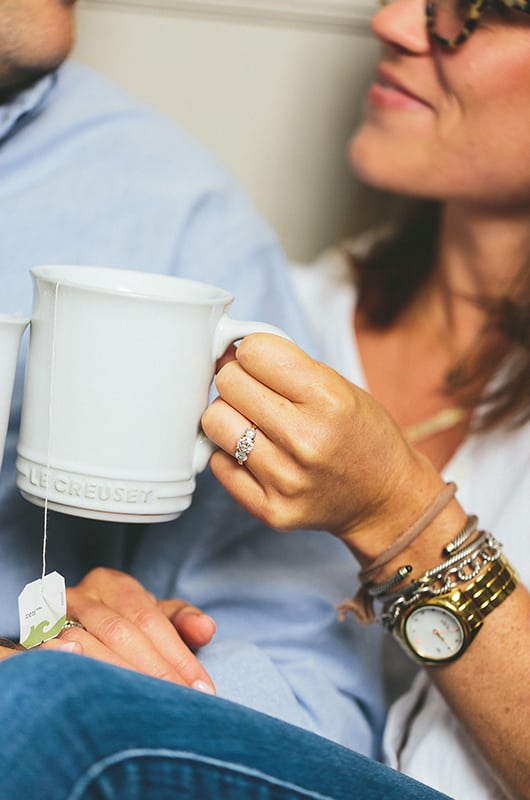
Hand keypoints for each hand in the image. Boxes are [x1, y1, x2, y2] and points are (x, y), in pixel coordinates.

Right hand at [39, 568, 215, 692]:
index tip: (200, 689)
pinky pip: (56, 663)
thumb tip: (206, 629)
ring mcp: (50, 619)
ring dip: (120, 681)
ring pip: (88, 650)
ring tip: (148, 708)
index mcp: (111, 584)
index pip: (149, 619)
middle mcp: (78, 596)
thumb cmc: (122, 623)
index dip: (176, 655)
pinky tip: (103, 702)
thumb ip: (183, 619)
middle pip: (120, 634)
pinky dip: (81, 680)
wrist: (73, 630)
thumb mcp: (155, 615)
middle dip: (154, 672)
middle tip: (179, 704)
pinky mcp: (33, 644)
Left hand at [202, 334, 439, 556]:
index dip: (252, 351)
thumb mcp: (340, 386)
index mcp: (328, 399)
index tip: (260, 362)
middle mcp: (305, 440)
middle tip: (257, 393)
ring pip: (214, 421)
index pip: (254, 351)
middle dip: (238, 380)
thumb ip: (286, 364)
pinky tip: (256, 454)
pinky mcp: (270, 509)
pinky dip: (229, 453)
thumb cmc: (362, 436)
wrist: (385, 499)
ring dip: (229, 416)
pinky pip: (218, 462)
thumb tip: (228, 352)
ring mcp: (285, 479)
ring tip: (253, 422)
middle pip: (229, 383)